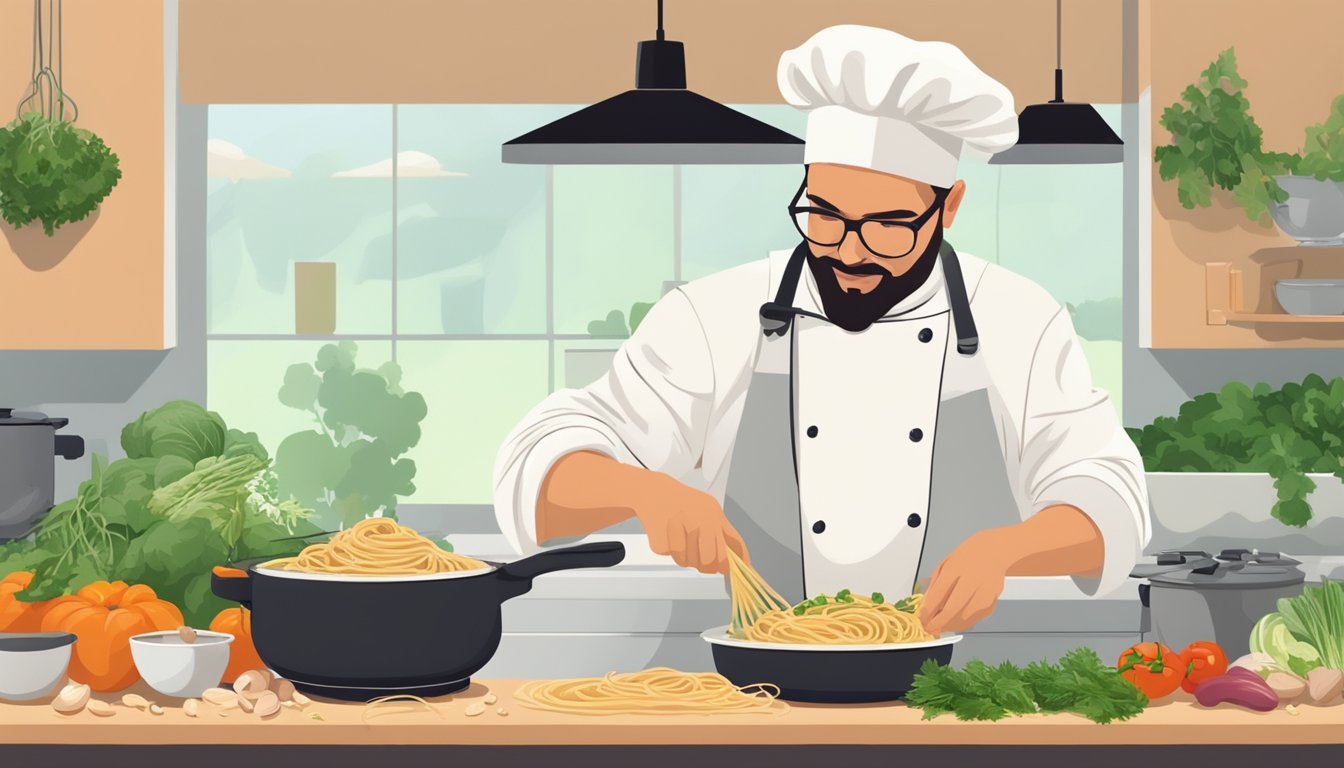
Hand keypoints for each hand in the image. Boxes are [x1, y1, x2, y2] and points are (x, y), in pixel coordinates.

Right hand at [633, 474, 747, 574]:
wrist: (654, 492)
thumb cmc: (684, 503)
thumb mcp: (710, 511)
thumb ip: (725, 534)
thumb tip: (742, 559)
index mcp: (712, 514)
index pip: (728, 546)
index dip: (728, 564)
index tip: (725, 570)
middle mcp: (697, 519)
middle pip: (708, 559)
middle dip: (705, 566)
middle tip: (700, 561)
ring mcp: (678, 528)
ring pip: (688, 561)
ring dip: (685, 558)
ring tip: (681, 540)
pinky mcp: (661, 537)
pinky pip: (671, 556)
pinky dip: (670, 551)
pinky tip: (668, 535)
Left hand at [920, 530, 1011, 634]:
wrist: (994, 552)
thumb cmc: (967, 557)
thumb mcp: (945, 565)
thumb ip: (935, 585)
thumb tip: (926, 607)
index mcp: (957, 567)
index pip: (940, 593)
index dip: (929, 609)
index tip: (922, 618)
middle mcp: (973, 579)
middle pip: (953, 608)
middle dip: (938, 622)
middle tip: (929, 627)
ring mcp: (985, 592)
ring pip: (965, 617)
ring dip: (950, 625)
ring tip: (939, 626)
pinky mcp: (992, 601)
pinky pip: (975, 618)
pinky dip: (962, 624)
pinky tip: (953, 622)